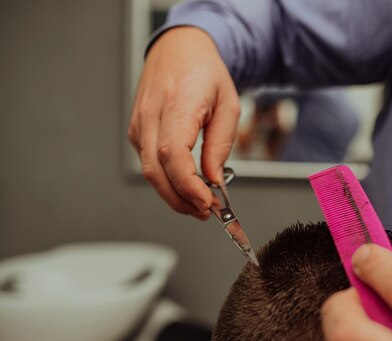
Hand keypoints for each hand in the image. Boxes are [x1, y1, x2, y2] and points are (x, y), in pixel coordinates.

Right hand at [128, 27, 239, 218]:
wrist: (179, 49)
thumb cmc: (205, 72)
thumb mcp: (228, 105)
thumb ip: (220, 144)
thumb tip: (213, 179)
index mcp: (177, 103)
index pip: (172, 154)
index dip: (187, 184)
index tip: (207, 201)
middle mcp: (151, 113)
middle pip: (155, 170)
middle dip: (181, 199)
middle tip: (206, 211)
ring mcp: (139, 123)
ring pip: (149, 172)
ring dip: (173, 195)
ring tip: (200, 204)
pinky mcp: (136, 130)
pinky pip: (148, 163)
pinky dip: (166, 180)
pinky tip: (185, 186)